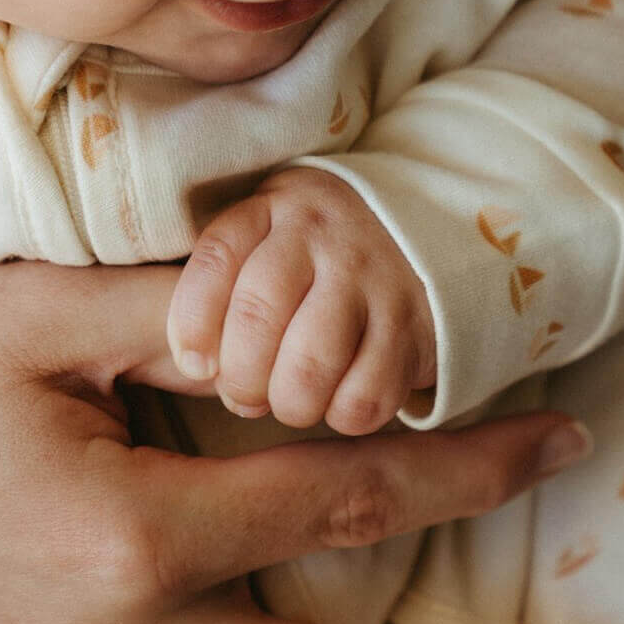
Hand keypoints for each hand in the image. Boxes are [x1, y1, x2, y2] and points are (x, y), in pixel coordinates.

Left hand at [167, 168, 436, 433]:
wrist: (430, 235)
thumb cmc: (321, 257)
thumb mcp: (269, 239)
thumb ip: (225, 286)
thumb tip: (200, 369)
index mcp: (276, 208)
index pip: (218, 258)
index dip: (193, 322)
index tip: (195, 365)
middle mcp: (326, 235)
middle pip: (258, 315)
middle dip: (241, 377)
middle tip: (245, 397)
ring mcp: (376, 278)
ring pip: (312, 363)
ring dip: (291, 403)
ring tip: (292, 404)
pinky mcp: (416, 327)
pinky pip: (366, 395)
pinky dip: (344, 415)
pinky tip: (340, 402)